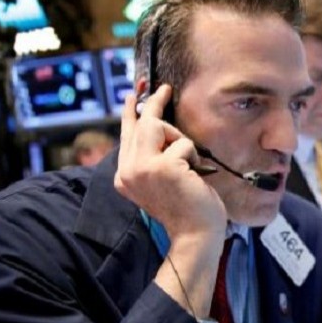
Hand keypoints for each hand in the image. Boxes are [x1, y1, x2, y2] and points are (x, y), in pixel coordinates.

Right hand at [115, 89, 225, 317]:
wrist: (195, 234)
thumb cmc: (187, 208)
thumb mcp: (163, 180)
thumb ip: (153, 158)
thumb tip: (157, 124)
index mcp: (125, 176)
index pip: (125, 135)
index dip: (130, 112)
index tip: (134, 94)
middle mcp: (127, 171)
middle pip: (140, 124)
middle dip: (155, 104)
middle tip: (165, 88)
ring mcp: (142, 168)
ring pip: (158, 127)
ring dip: (180, 140)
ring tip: (190, 164)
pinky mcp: (162, 167)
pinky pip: (183, 144)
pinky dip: (195, 157)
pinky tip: (196, 176)